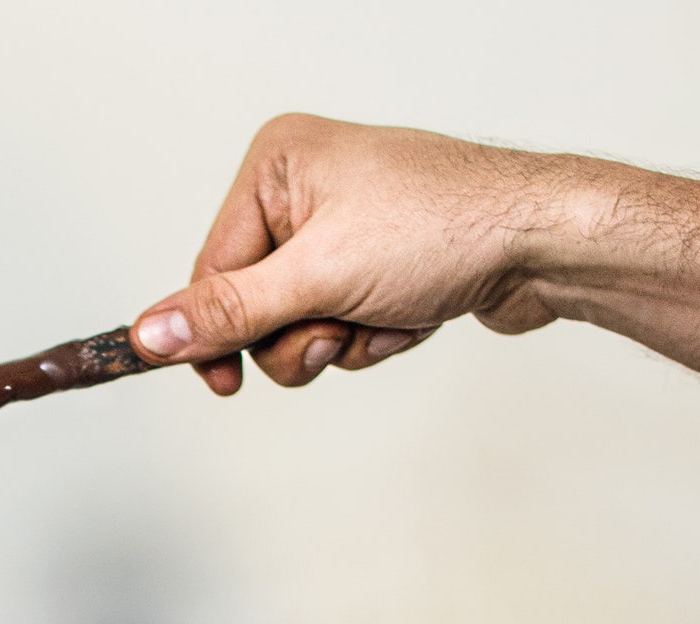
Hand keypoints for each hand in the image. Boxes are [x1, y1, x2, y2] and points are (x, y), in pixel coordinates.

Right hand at [134, 115, 587, 393]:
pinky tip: (411, 314)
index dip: (215, 332)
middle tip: (340, 327)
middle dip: (300, 333)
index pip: (211, 269)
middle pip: (254, 304)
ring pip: (299, 324)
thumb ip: (228, 313)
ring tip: (383, 316)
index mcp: (279, 165)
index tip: (222, 382)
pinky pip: (343, 325)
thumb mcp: (319, 278)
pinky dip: (374, 335)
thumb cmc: (449, 226)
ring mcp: (347, 227)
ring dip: (340, 340)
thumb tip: (152, 335)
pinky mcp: (380, 263)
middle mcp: (307, 189)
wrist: (548, 243)